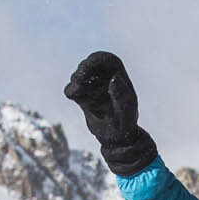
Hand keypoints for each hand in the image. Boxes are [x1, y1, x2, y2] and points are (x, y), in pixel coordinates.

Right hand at [64, 52, 157, 176]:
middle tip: (80, 78)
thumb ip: (121, 94)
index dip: (96, 60)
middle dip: (83, 69)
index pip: (106, 59)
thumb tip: (114, 78)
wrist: (117, 140)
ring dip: (77, 81)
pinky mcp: (83, 98)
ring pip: (79, 76)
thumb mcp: (126, 110)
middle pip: (90, 65)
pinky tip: (75, 97)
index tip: (88, 66)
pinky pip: (72, 90)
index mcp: (118, 76)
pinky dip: (72, 91)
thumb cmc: (126, 123)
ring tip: (80, 90)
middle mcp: (104, 79)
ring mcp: (93, 88)